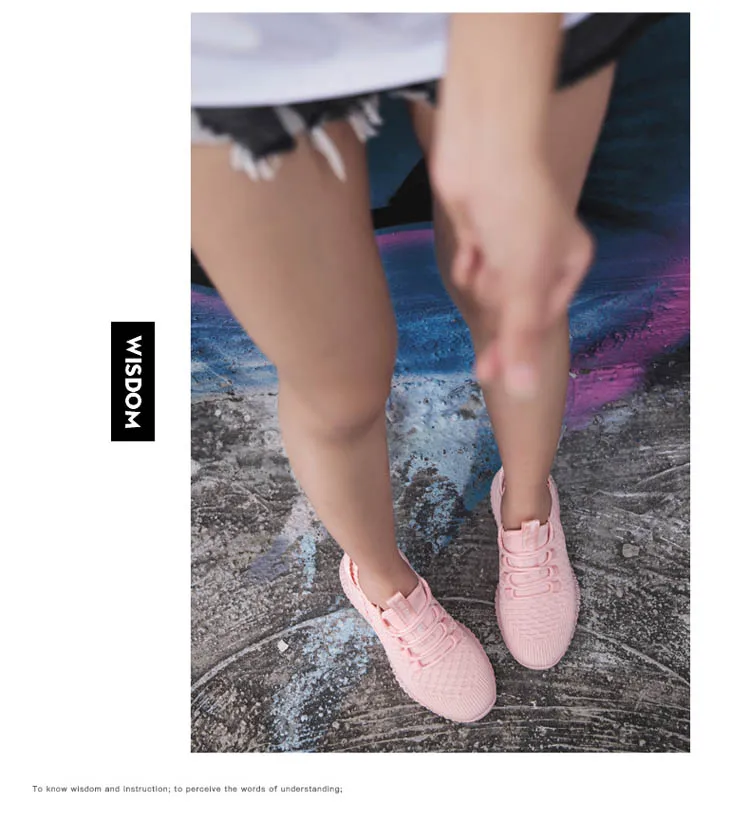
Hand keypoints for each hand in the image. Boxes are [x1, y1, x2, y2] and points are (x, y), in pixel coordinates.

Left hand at [433, 155, 593, 397]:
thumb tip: (524, 391)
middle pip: (513, 308)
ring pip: (488, 290)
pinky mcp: (479, 236)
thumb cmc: (514, 209)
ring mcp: (509, 246)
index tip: (492, 374)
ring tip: (482, 254)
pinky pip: (470, 269)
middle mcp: (543, 257)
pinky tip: (469, 243)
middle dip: (497, 309)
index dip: (516, 343)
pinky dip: (466, 262)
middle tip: (484, 350)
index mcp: (570, 264)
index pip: (541, 318)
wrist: (481, 150)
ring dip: (480, 281)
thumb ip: (521, 337)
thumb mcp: (523, 280)